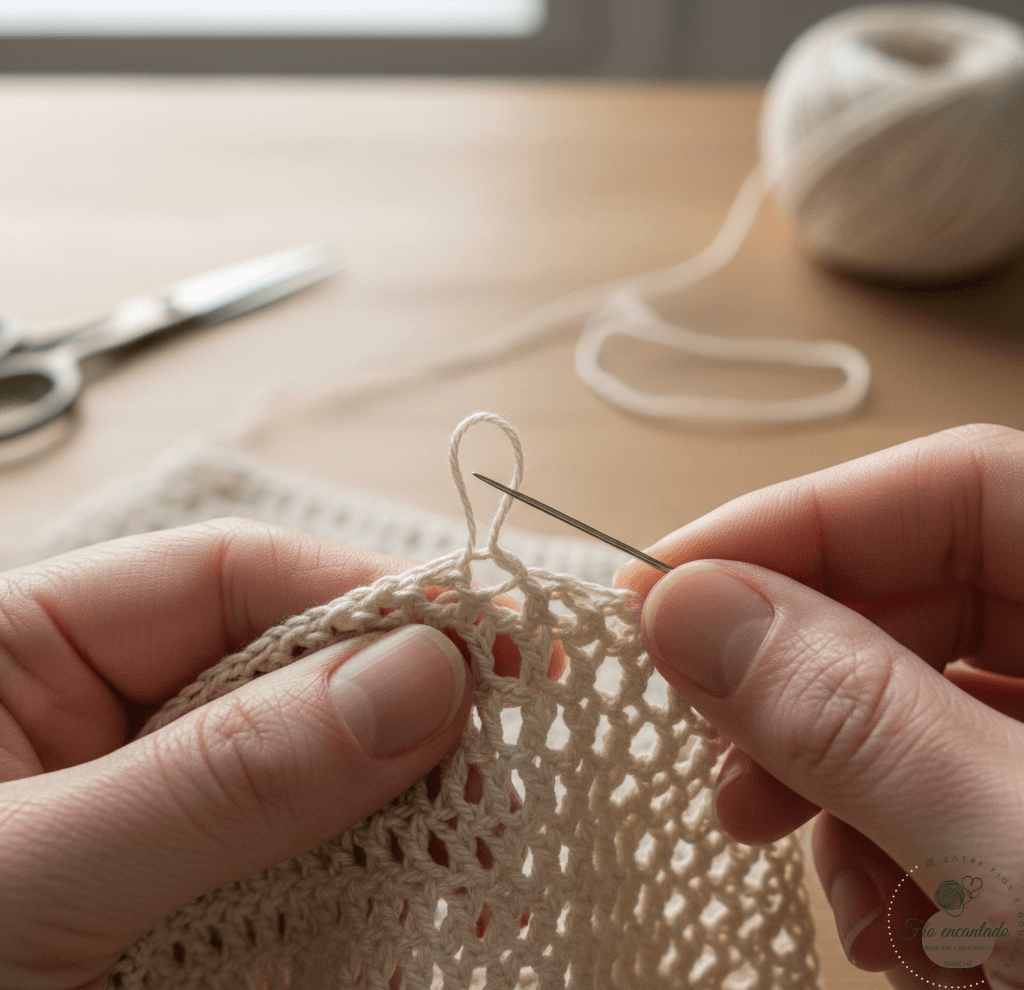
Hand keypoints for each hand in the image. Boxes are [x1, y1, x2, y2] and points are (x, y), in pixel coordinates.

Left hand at [0, 519, 475, 989]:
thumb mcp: (39, 872)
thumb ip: (225, 774)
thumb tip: (422, 676)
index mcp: (35, 650)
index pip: (231, 575)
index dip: (371, 593)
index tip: (493, 635)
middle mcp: (105, 720)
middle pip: (294, 676)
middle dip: (407, 714)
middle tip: (519, 750)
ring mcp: (155, 818)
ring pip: (314, 782)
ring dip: (406, 819)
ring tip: (494, 854)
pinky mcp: (187, 911)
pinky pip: (300, 880)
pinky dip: (370, 904)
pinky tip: (426, 917)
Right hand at [616, 423, 1023, 988]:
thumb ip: (865, 725)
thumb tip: (689, 612)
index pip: (959, 487)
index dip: (797, 521)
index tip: (662, 587)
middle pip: (924, 594)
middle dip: (799, 675)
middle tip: (712, 744)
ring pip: (915, 698)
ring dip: (831, 778)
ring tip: (793, 856)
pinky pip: (939, 788)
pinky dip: (884, 847)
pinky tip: (891, 924)